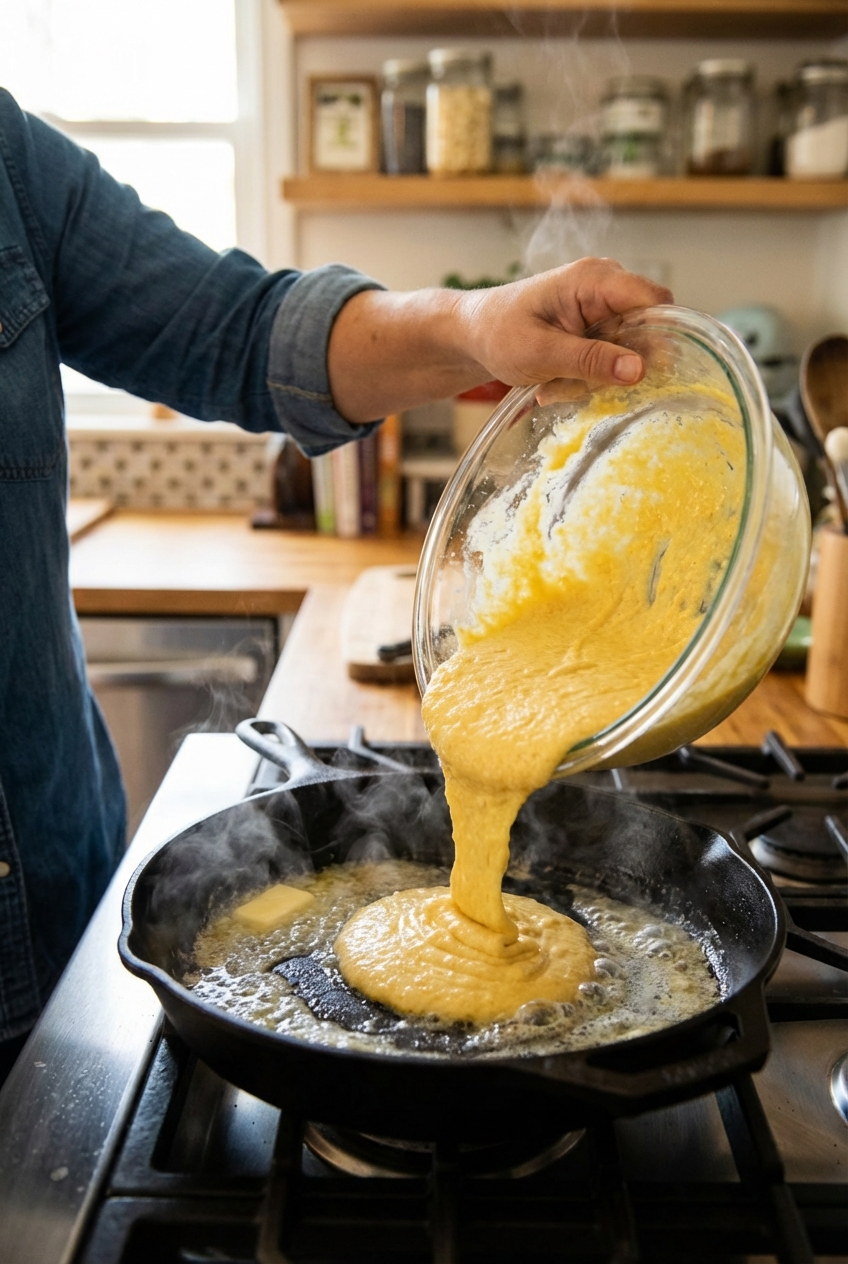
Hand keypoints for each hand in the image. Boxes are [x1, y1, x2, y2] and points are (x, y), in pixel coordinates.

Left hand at [457, 257, 672, 403]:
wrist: (472, 336)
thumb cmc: (497, 334)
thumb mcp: (540, 353)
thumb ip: (590, 361)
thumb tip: (640, 370)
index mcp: (594, 279)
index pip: (654, 301)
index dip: (660, 337)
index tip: (644, 373)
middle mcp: (606, 287)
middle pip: (645, 331)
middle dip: (616, 367)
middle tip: (574, 383)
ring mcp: (603, 309)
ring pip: (627, 353)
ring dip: (594, 378)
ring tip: (553, 383)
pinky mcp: (596, 330)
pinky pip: (610, 360)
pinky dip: (586, 378)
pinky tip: (556, 381)